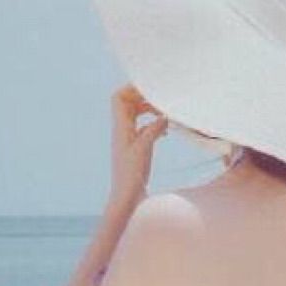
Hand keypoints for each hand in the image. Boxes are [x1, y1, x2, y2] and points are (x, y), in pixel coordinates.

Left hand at [108, 83, 167, 205]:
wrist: (126, 197)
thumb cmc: (131, 175)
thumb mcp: (143, 149)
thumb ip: (153, 129)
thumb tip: (164, 116)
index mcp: (120, 127)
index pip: (119, 98)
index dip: (131, 89)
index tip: (150, 88)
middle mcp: (122, 130)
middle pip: (128, 103)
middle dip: (144, 98)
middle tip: (162, 100)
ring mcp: (129, 139)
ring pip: (137, 115)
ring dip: (150, 111)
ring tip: (166, 114)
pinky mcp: (136, 148)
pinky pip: (144, 128)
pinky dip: (154, 124)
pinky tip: (166, 131)